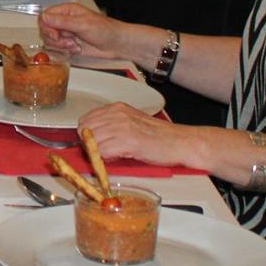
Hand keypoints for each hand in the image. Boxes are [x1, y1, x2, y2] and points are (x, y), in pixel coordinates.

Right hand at [38, 3, 145, 64]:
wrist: (117, 44)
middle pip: (45, 30)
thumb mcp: (83, 24)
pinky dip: (65, 51)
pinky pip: (57, 49)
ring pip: (50, 41)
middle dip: (55, 38)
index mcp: (66, 11)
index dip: (47, 27)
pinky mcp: (69, 44)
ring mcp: (66, 33)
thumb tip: (44, 17)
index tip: (55, 34)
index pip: (45, 16)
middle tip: (68, 41)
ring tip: (74, 44)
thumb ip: (62, 21)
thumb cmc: (106, 30)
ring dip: (61, 45)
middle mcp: (64, 21)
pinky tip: (76, 49)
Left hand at [77, 100, 197, 167]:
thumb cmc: (158, 136)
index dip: (87, 135)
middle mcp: (117, 114)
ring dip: (98, 152)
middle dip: (90, 145)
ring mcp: (122, 127)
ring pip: (92, 143)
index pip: (85, 120)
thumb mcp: (131, 122)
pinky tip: (119, 156)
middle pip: (85, 131)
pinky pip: (103, 152)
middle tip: (104, 152)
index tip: (94, 144)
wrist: (181, 142)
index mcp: (116, 108)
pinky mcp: (128, 141)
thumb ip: (111, 125)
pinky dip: (106, 158)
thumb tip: (91, 137)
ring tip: (115, 154)